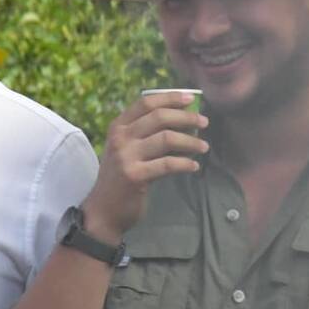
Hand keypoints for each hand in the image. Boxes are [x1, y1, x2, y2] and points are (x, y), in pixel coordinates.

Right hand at [82, 91, 207, 242]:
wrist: (104, 210)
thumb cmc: (120, 176)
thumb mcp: (125, 149)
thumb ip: (145, 133)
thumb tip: (183, 118)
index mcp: (118, 126)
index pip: (146, 103)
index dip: (170, 98)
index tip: (191, 99)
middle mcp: (120, 137)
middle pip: (159, 117)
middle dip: (186, 117)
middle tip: (204, 122)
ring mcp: (126, 156)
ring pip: (167, 138)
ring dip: (190, 141)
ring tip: (204, 147)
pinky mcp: (135, 175)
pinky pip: (167, 164)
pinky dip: (185, 163)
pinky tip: (194, 166)